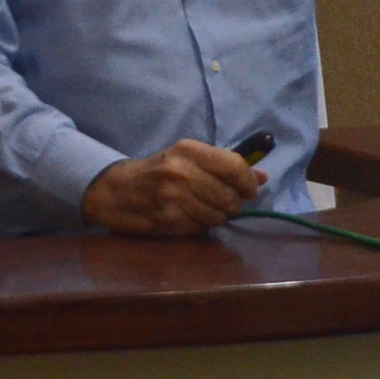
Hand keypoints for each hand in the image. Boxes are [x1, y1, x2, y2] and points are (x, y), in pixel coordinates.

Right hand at [82, 139, 264, 235]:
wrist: (116, 191)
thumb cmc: (158, 171)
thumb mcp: (188, 158)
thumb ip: (225, 165)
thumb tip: (263, 177)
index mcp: (188, 150)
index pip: (234, 167)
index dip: (249, 182)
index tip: (252, 189)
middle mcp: (180, 173)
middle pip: (229, 195)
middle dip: (235, 202)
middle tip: (230, 202)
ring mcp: (172, 199)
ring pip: (218, 215)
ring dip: (220, 215)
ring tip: (209, 208)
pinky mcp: (166, 221)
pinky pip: (201, 228)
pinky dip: (203, 225)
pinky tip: (193, 216)